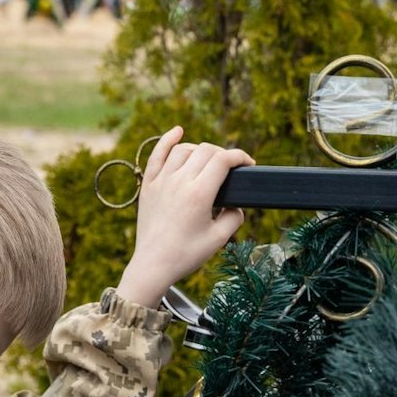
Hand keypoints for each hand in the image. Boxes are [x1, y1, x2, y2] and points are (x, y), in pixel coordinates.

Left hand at [115, 126, 251, 307]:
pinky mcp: (148, 185)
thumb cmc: (186, 255)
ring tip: (210, 161)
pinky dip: (168, 140)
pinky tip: (178, 131)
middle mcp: (179, 182)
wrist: (153, 265)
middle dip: (224, 154)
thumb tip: (236, 204)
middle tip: (231, 168)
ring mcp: (161, 181)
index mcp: (199, 194)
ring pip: (184, 150)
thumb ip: (234, 217)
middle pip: (206, 151)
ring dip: (201, 150)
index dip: (240, 157)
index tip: (249, 164)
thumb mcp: (218, 239)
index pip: (223, 160)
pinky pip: (157, 154)